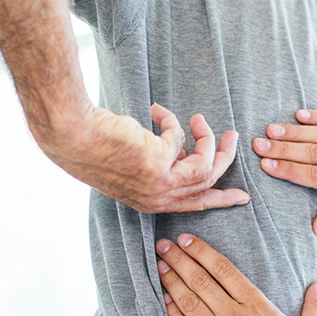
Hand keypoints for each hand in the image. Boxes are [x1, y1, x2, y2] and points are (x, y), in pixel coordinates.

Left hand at [40, 103, 249, 212]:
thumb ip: (162, 166)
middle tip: (232, 137)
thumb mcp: (136, 166)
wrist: (74, 137)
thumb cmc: (98, 147)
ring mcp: (160, 182)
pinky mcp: (160, 161)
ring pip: (205, 163)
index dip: (221, 199)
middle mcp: (159, 198)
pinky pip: (180, 136)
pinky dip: (170, 120)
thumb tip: (184, 152)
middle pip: (208, 182)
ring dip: (207, 137)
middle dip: (225, 157)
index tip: (242, 197)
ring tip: (198, 118)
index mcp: (152, 203)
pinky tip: (154, 110)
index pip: (195, 205)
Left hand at [155, 234, 316, 315]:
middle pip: (201, 280)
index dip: (202, 252)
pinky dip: (171, 312)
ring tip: (159, 266)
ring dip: (172, 281)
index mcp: (257, 306)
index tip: (186, 240)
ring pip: (188, 301)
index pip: (224, 270)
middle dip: (179, 260)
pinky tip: (163, 299)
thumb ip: (313, 306)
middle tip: (163, 245)